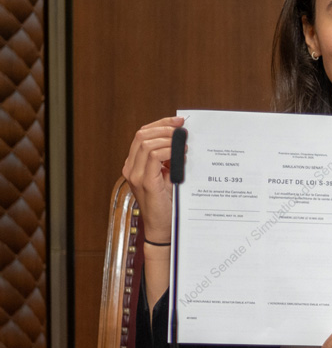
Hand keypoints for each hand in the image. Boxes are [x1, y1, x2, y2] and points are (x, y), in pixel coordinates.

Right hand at [122, 116, 184, 241]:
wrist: (163, 227)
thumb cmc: (168, 202)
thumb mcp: (169, 175)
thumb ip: (171, 158)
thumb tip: (183, 139)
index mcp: (135, 164)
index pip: (142, 134)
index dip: (160, 123)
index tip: (178, 121)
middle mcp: (131, 167)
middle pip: (142, 134)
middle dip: (164, 126)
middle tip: (182, 128)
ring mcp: (136, 175)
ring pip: (146, 142)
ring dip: (168, 138)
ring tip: (184, 144)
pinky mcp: (146, 182)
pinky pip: (153, 156)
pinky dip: (168, 151)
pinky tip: (181, 154)